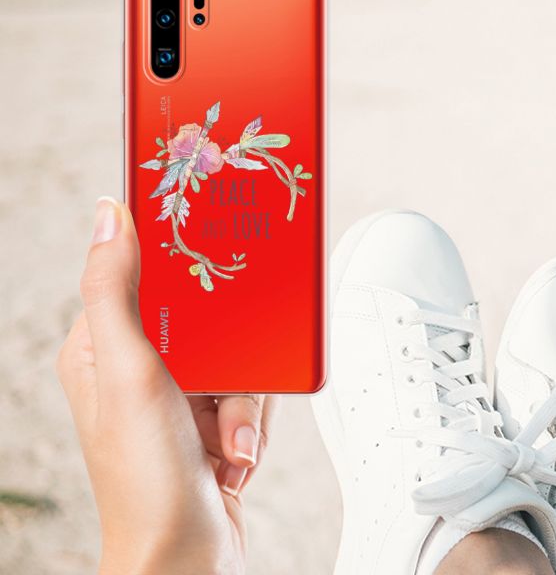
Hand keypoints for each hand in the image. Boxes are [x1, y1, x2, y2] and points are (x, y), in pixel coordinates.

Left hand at [57, 197, 275, 574]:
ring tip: (227, 436)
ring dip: (244, 400)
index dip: (178, 259)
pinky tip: (235, 451)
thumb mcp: (129, 373)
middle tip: (227, 377)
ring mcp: (177, 397)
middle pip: (207, 316)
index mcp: (101, 348)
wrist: (187, 559)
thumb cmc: (146, 481)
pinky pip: (253, 391)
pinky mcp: (211, 420)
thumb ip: (114, 291)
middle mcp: (138, 369)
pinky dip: (253, 422)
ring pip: (239, 354)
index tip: (210, 239)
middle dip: (230, 357)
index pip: (139, 275)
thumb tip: (109, 215)